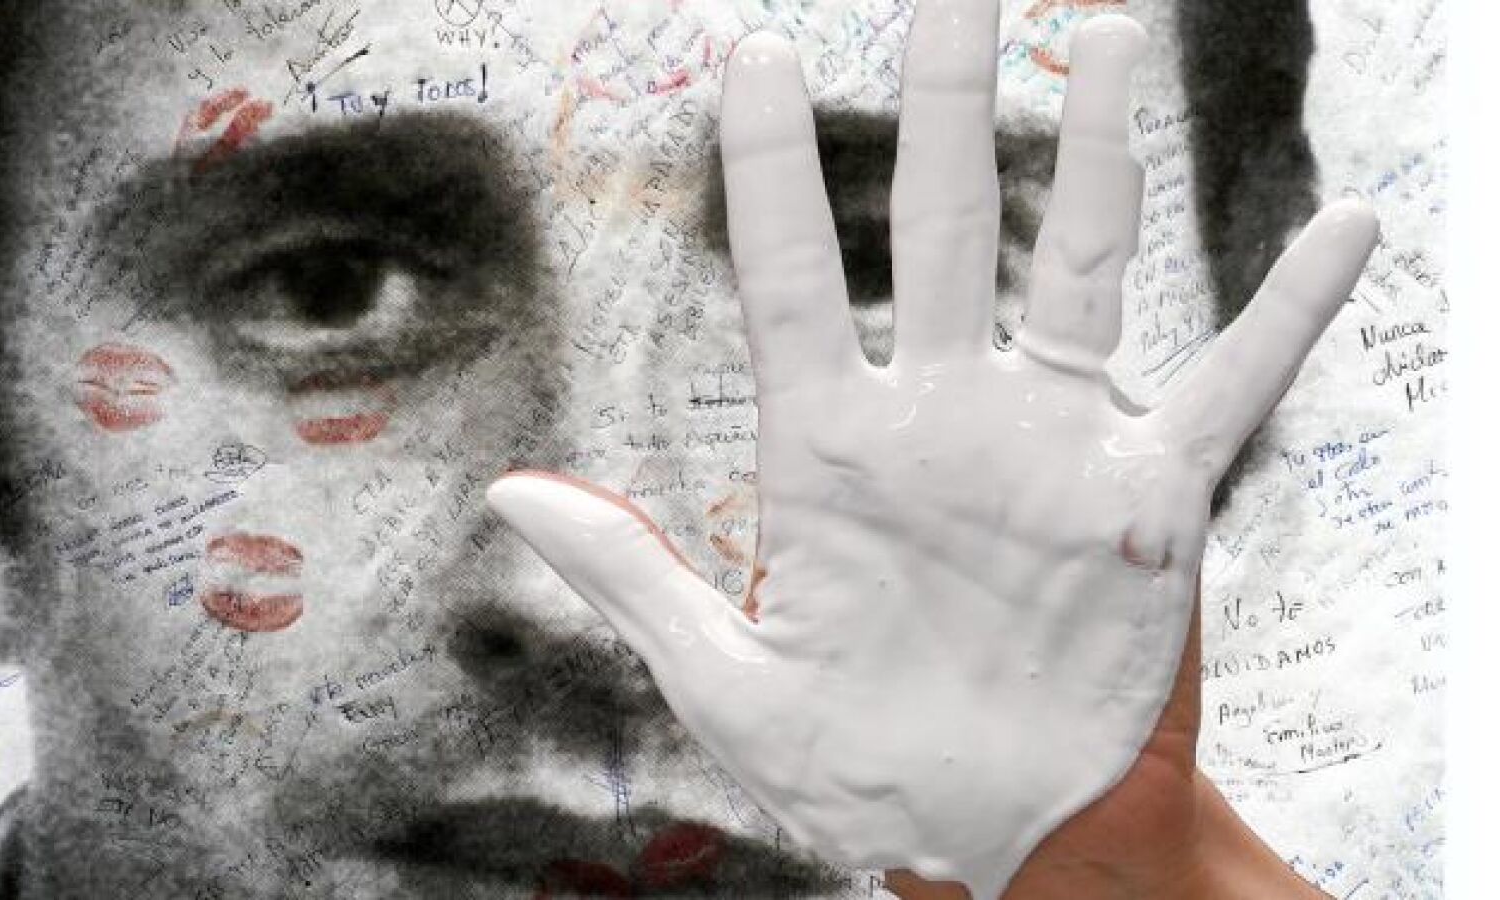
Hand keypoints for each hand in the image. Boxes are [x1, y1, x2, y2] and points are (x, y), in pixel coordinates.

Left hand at [487, 2, 1377, 896]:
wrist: (996, 835)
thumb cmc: (856, 770)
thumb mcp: (726, 686)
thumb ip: (632, 577)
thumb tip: (507, 492)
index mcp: (831, 450)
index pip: (792, 277)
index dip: (775, 167)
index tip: (753, 55)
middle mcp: (944, 416)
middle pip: (943, 225)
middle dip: (942, 102)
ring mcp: (1052, 445)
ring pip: (1077, 265)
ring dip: (1098, 153)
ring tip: (1103, 32)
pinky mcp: (1149, 498)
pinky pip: (1230, 387)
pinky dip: (1289, 314)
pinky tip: (1346, 228)